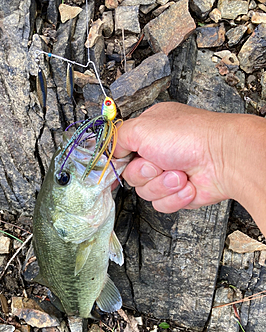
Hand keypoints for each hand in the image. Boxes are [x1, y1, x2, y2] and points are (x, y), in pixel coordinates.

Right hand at [115, 102, 229, 212]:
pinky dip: (174, 196)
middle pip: (131, 175)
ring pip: (146, 193)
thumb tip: (108, 151)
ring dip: (162, 185)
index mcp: (148, 132)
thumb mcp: (141, 127)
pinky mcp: (178, 193)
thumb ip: (117, 138)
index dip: (118, 161)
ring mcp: (168, 174)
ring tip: (179, 173)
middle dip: (144, 173)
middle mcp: (158, 152)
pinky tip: (187, 184)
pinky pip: (161, 204)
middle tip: (158, 164)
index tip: (117, 166)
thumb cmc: (190, 136)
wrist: (222, 159)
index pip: (122, 150)